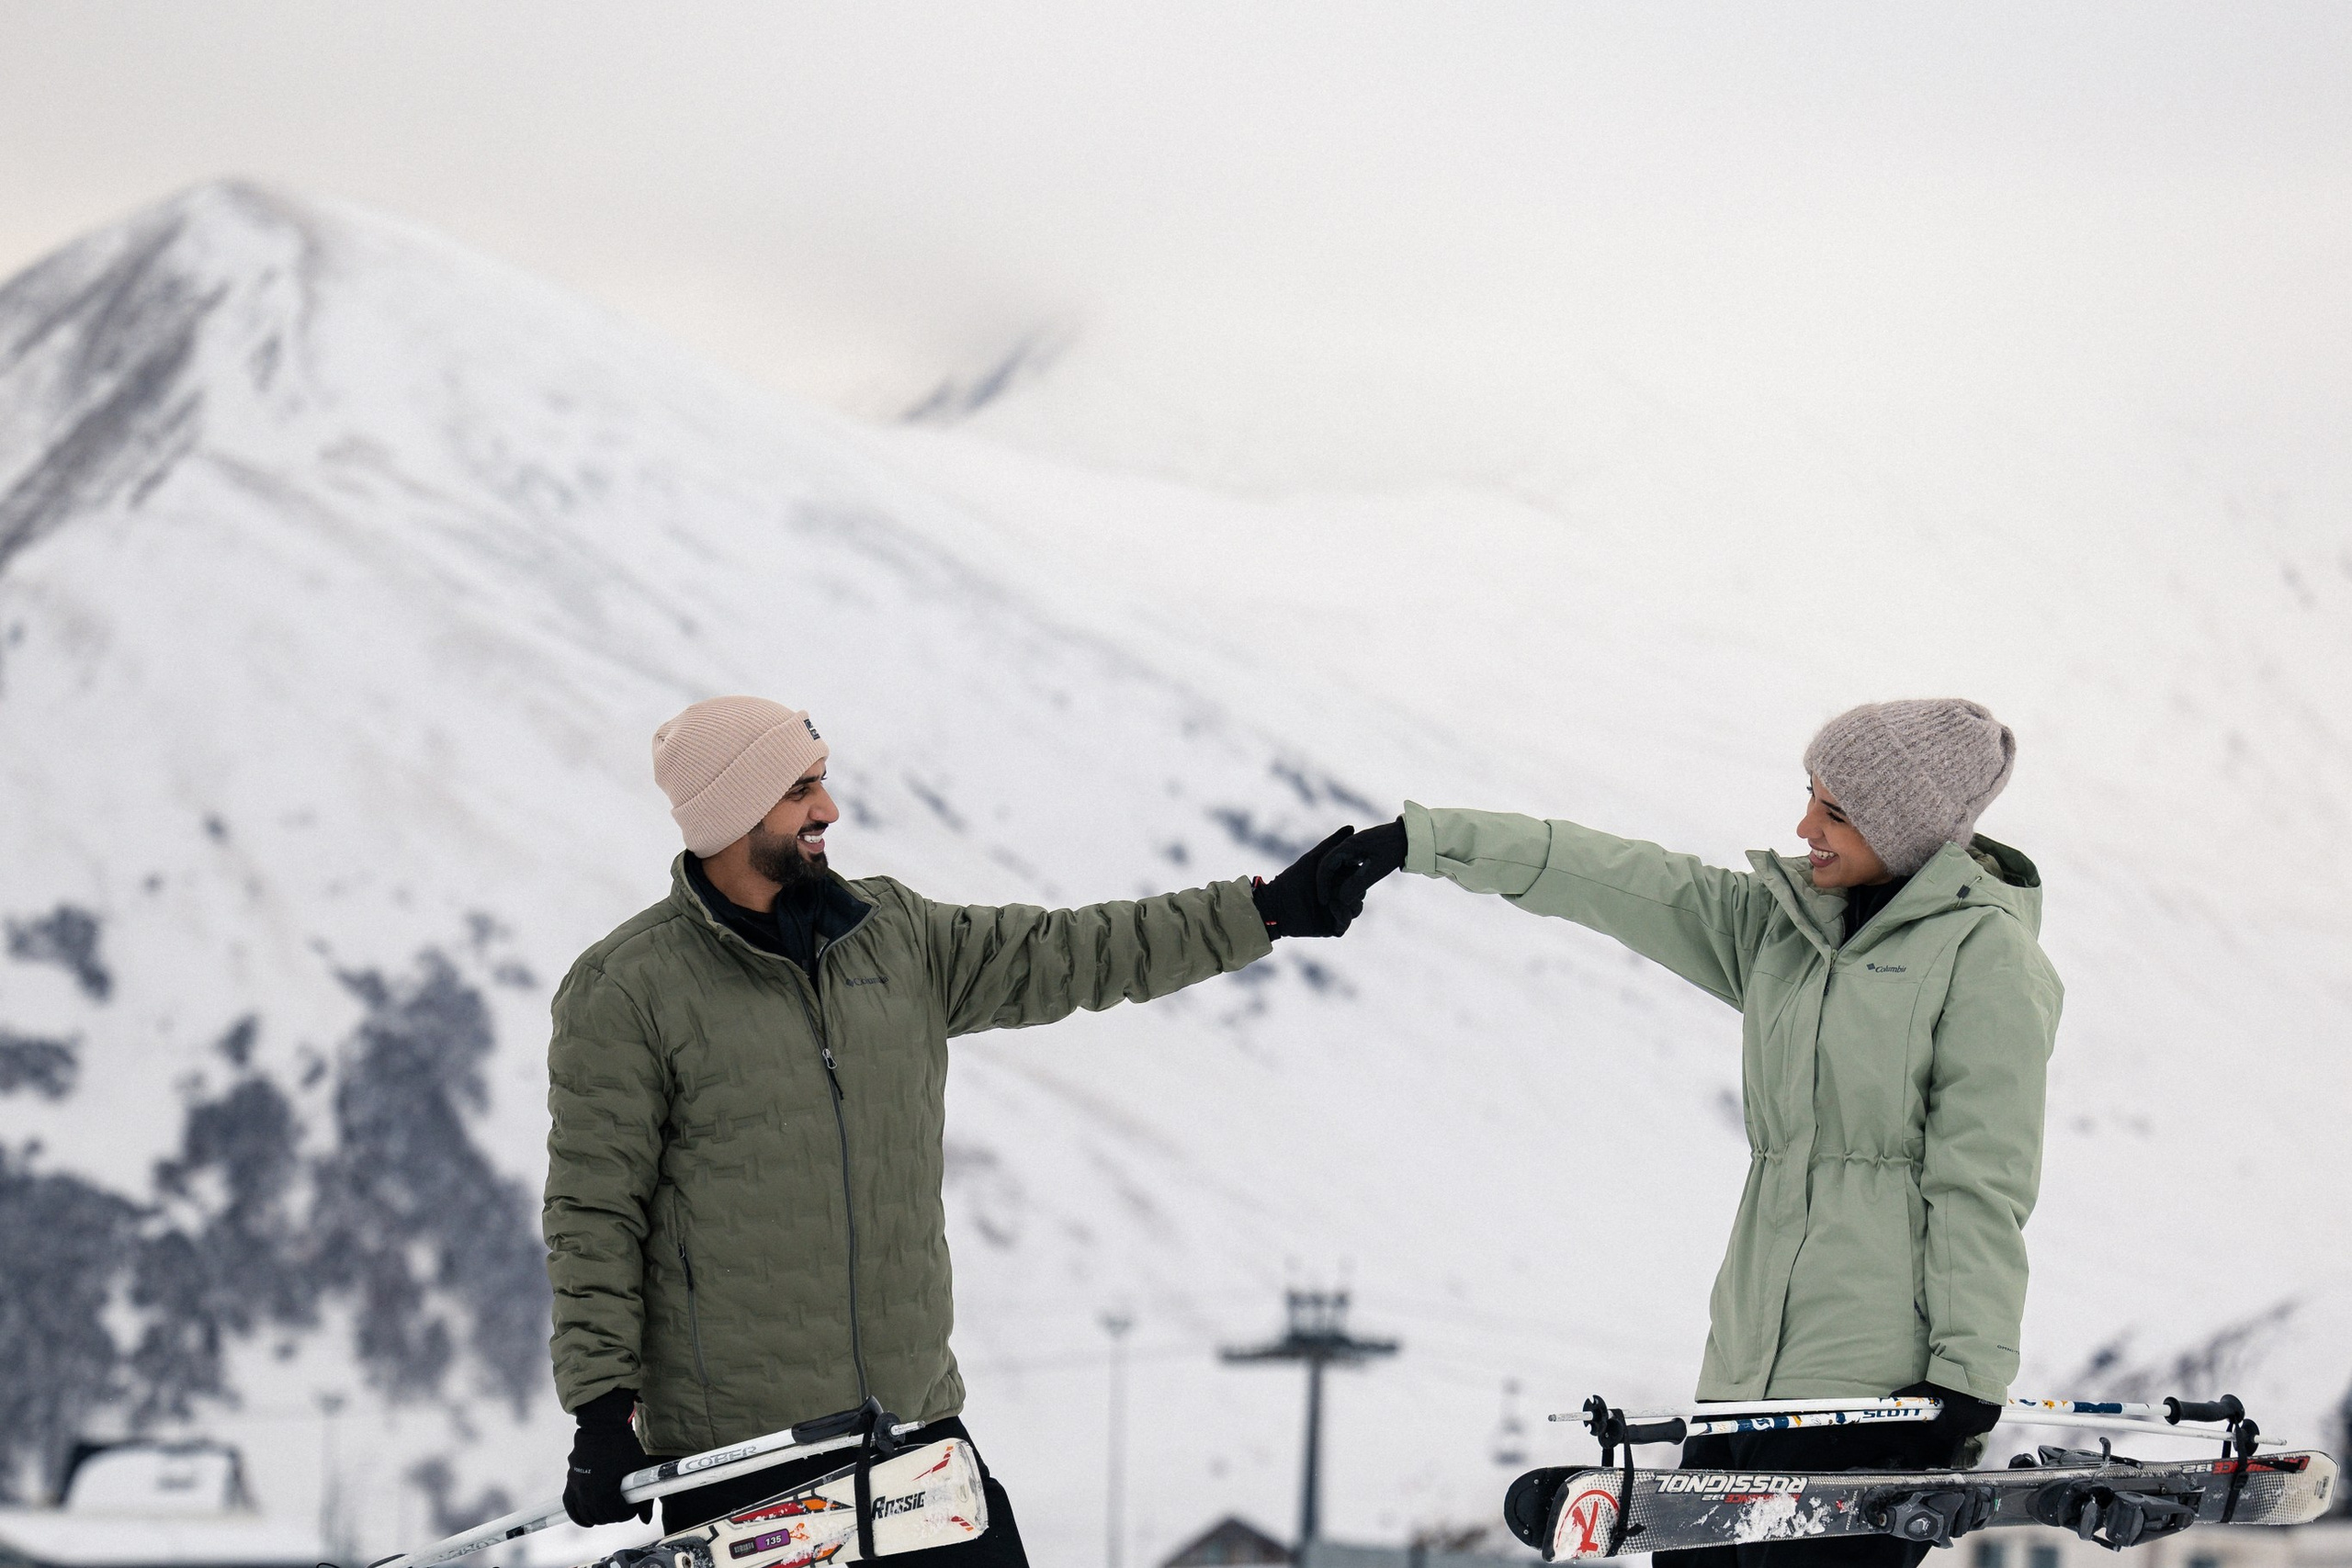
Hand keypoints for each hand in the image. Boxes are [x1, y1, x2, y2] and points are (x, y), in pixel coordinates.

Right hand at [564, 1387, 653, 1526]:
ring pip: (587, 1515)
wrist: (603, 1426)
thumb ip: (644, 1497)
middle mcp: (588, 1494)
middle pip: (603, 1517)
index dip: (629, 1512)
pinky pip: (570, 1506)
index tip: (634, 1506)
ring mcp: (577, 1488)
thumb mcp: (639, 1469)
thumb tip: (646, 1520)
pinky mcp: (571, 1481)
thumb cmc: (624, 1446)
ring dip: (599, 1516)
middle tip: (623, 1506)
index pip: (619, 1515)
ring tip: (609, 1510)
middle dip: (616, 1514)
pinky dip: (578, 1516)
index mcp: (605, 1493)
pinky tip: (587, 1520)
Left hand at [1252, 826, 1356, 937]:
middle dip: (1354, 888)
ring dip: (1348, 902)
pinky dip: (1342, 915)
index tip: (1355, 866)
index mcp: (1337, 882)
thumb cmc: (1293, 878)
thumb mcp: (1315, 858)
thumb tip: (1352, 827)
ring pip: (1355, 910)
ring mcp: (1335, 913)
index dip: (1357, 873)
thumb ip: (1333, 844)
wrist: (1277, 903)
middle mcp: (1339, 897)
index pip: (1358, 877)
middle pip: (1359, 894)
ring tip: (1334, 896)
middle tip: (1340, 884)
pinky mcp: (1330, 927)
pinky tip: (1332, 906)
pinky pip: (1344, 924)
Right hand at [1318, 819, 1405, 927]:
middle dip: (1326, 884)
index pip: (1325, 865)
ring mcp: (1354, 847)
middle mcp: (1348, 845)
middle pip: (1328, 865)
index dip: (1322, 884)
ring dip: (1335, 881)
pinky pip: (1347, 865)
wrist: (1411, 836)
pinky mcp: (1362, 850)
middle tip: (1327, 902)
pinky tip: (1350, 889)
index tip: (1324, 901)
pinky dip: (1345, 877)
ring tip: (1336, 898)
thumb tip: (1340, 899)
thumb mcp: (1377, 869)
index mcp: (1348, 845)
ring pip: (1337, 866)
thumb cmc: (1395, 850)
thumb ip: (1358, 884)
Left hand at [1892, 1380, 2002, 1451]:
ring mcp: (1984, 1423)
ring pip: (1967, 1429)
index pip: (1939, 1434)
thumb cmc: (1954, 1375)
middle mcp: (1972, 1426)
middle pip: (1953, 1433)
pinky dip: (1972, 1418)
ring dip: (1959, 1422)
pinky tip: (1968, 1405)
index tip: (1930, 1420)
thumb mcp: (1931, 1385)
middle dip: (1946, 1424)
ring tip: (1956, 1405)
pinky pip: (1979, 1424)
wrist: (1981, 1366)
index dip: (1932, 1427)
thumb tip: (1891, 1398)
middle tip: (1943, 1410)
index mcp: (1957, 1421)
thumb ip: (1913, 1394)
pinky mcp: (1992, 1418)